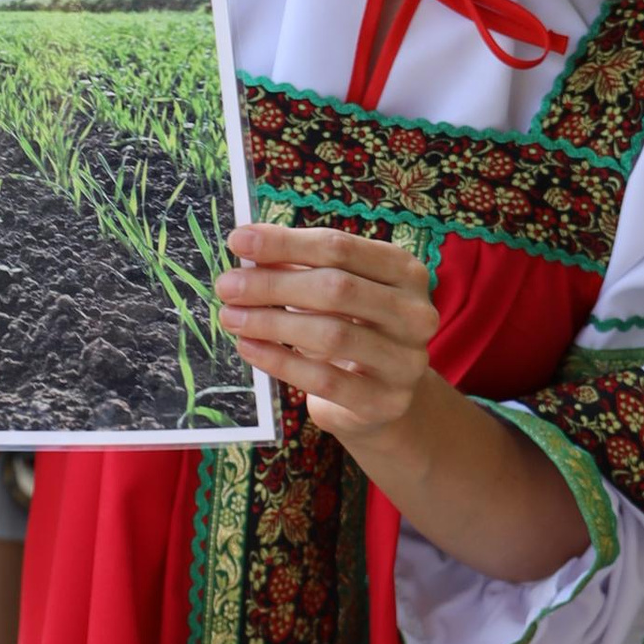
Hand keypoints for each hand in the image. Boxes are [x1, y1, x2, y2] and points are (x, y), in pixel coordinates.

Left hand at [215, 223, 437, 446]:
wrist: (381, 397)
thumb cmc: (350, 329)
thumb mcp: (333, 292)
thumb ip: (298, 268)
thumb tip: (247, 250)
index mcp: (404, 271)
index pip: (340, 247)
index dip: (285, 243)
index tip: (238, 242)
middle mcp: (415, 313)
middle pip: (336, 288)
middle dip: (273, 285)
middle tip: (227, 286)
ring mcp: (406, 360)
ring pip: (330, 334)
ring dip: (271, 323)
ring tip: (231, 317)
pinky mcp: (385, 402)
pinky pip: (324, 380)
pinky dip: (280, 362)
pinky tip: (249, 348)